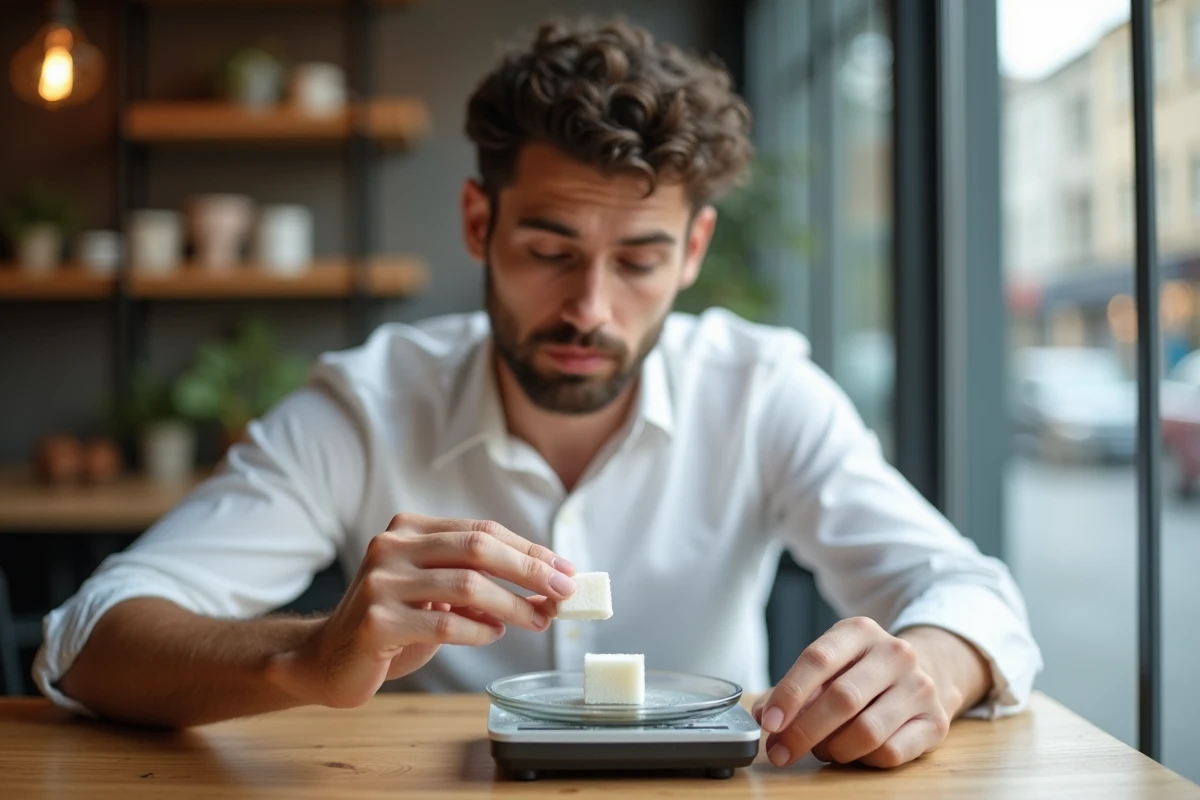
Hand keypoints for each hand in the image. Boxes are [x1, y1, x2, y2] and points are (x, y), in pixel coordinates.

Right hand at [271, 513, 575, 708]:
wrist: (327, 658)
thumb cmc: (394, 623)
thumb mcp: (436, 592)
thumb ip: (479, 581)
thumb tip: (547, 587)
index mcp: (410, 529)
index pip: (482, 531)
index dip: (529, 550)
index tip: (565, 570)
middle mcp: (392, 546)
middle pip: (478, 548)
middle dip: (529, 570)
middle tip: (563, 592)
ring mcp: (380, 583)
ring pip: (467, 585)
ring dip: (513, 605)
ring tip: (538, 620)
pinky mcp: (376, 621)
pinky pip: (443, 623)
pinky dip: (478, 630)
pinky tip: (493, 635)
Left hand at [752, 617, 951, 768]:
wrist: (928, 671)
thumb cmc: (862, 671)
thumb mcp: (829, 665)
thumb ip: (792, 689)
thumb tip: (763, 714)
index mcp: (859, 631)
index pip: (818, 659)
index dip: (789, 694)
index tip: (770, 722)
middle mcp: (894, 653)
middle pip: (842, 699)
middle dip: (804, 732)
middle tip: (781, 751)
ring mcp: (919, 687)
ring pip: (867, 731)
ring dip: (834, 749)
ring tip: (823, 749)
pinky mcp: (936, 721)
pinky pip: (890, 752)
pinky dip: (863, 760)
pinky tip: (855, 752)